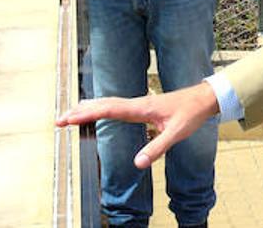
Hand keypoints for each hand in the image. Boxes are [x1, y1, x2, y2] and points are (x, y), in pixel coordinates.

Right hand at [55, 83, 220, 169]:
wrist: (204, 98)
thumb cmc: (191, 114)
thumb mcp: (176, 133)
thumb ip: (157, 148)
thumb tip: (137, 164)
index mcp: (141, 108)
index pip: (109, 110)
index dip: (87, 114)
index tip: (68, 119)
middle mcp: (137, 103)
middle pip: (102, 105)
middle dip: (79, 112)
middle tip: (58, 121)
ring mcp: (139, 103)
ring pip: (107, 103)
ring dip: (87, 108)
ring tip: (67, 115)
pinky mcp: (142, 106)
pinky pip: (115, 105)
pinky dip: (99, 107)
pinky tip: (94, 109)